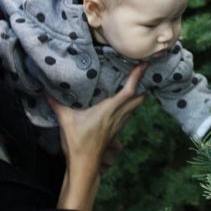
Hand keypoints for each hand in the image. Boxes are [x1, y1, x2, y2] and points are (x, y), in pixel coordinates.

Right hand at [47, 62, 148, 210]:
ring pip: (136, 106)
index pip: (129, 91)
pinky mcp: (117, 129)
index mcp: (109, 110)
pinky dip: (132, 104)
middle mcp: (118, 115)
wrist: (85, 164)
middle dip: (143, 84)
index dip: (137, 77)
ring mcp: (119, 123)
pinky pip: (129, 113)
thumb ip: (57, 105)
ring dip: (139, 94)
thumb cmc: (78, 143)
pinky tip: (127, 101)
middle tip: (143, 70)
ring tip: (138, 82)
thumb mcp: (66, 121)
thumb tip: (47, 91)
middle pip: (138, 98)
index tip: (143, 65)